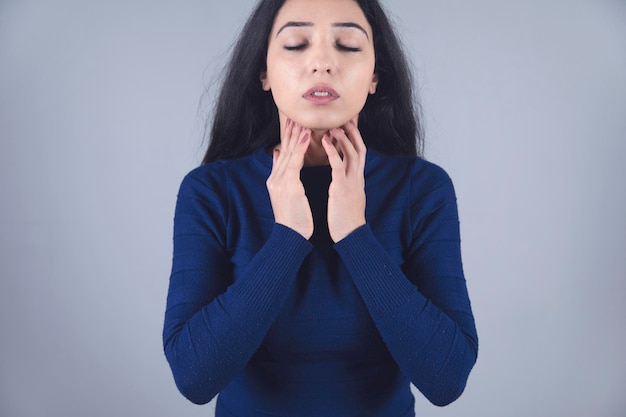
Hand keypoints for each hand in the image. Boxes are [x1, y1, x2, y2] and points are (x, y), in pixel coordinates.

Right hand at [266, 119, 313, 238]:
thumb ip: (281, 173)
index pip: (282, 154)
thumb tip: (276, 155)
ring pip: (288, 152)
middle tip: (295, 115)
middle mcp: (275, 178)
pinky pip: (295, 162)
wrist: (290, 235)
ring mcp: (280, 181)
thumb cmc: (293, 218)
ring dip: (296, 135)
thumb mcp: (285, 194)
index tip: (292, 123)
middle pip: (283, 149)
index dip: (287, 138)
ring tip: (302, 121)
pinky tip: (306, 136)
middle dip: (289, 132)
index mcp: (276, 180)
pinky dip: (300, 147)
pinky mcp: (288, 185)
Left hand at [321, 120, 366, 241]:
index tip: (348, 127)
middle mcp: (357, 177)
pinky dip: (332, 151)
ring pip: (351, 153)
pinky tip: (324, 141)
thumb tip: (341, 178)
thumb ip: (345, 185)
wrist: (350, 235)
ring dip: (343, 138)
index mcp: (357, 180)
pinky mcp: (342, 187)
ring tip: (333, 126)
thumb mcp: (347, 198)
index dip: (354, 140)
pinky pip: (338, 164)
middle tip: (345, 119)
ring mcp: (351, 181)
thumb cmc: (346, 219)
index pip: (359, 154)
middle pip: (359, 148)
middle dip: (353, 133)